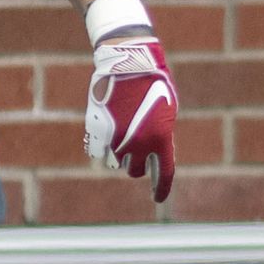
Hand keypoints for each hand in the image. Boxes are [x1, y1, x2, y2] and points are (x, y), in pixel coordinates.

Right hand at [85, 33, 175, 201]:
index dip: (161, 189)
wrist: (129, 63)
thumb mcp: (167, 112)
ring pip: (115, 162)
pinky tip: (106, 137)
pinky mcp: (96, 129)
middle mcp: (139, 144)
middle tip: (137, 149)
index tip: (158, 199)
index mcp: (162, 140)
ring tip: (123, 135)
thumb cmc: (154, 85)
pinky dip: (101, 149)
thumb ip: (162, 136)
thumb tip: (156, 155)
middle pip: (135, 170)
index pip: (164, 174)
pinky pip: (96, 153)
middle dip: (137, 164)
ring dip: (119, 155)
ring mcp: (115, 138)